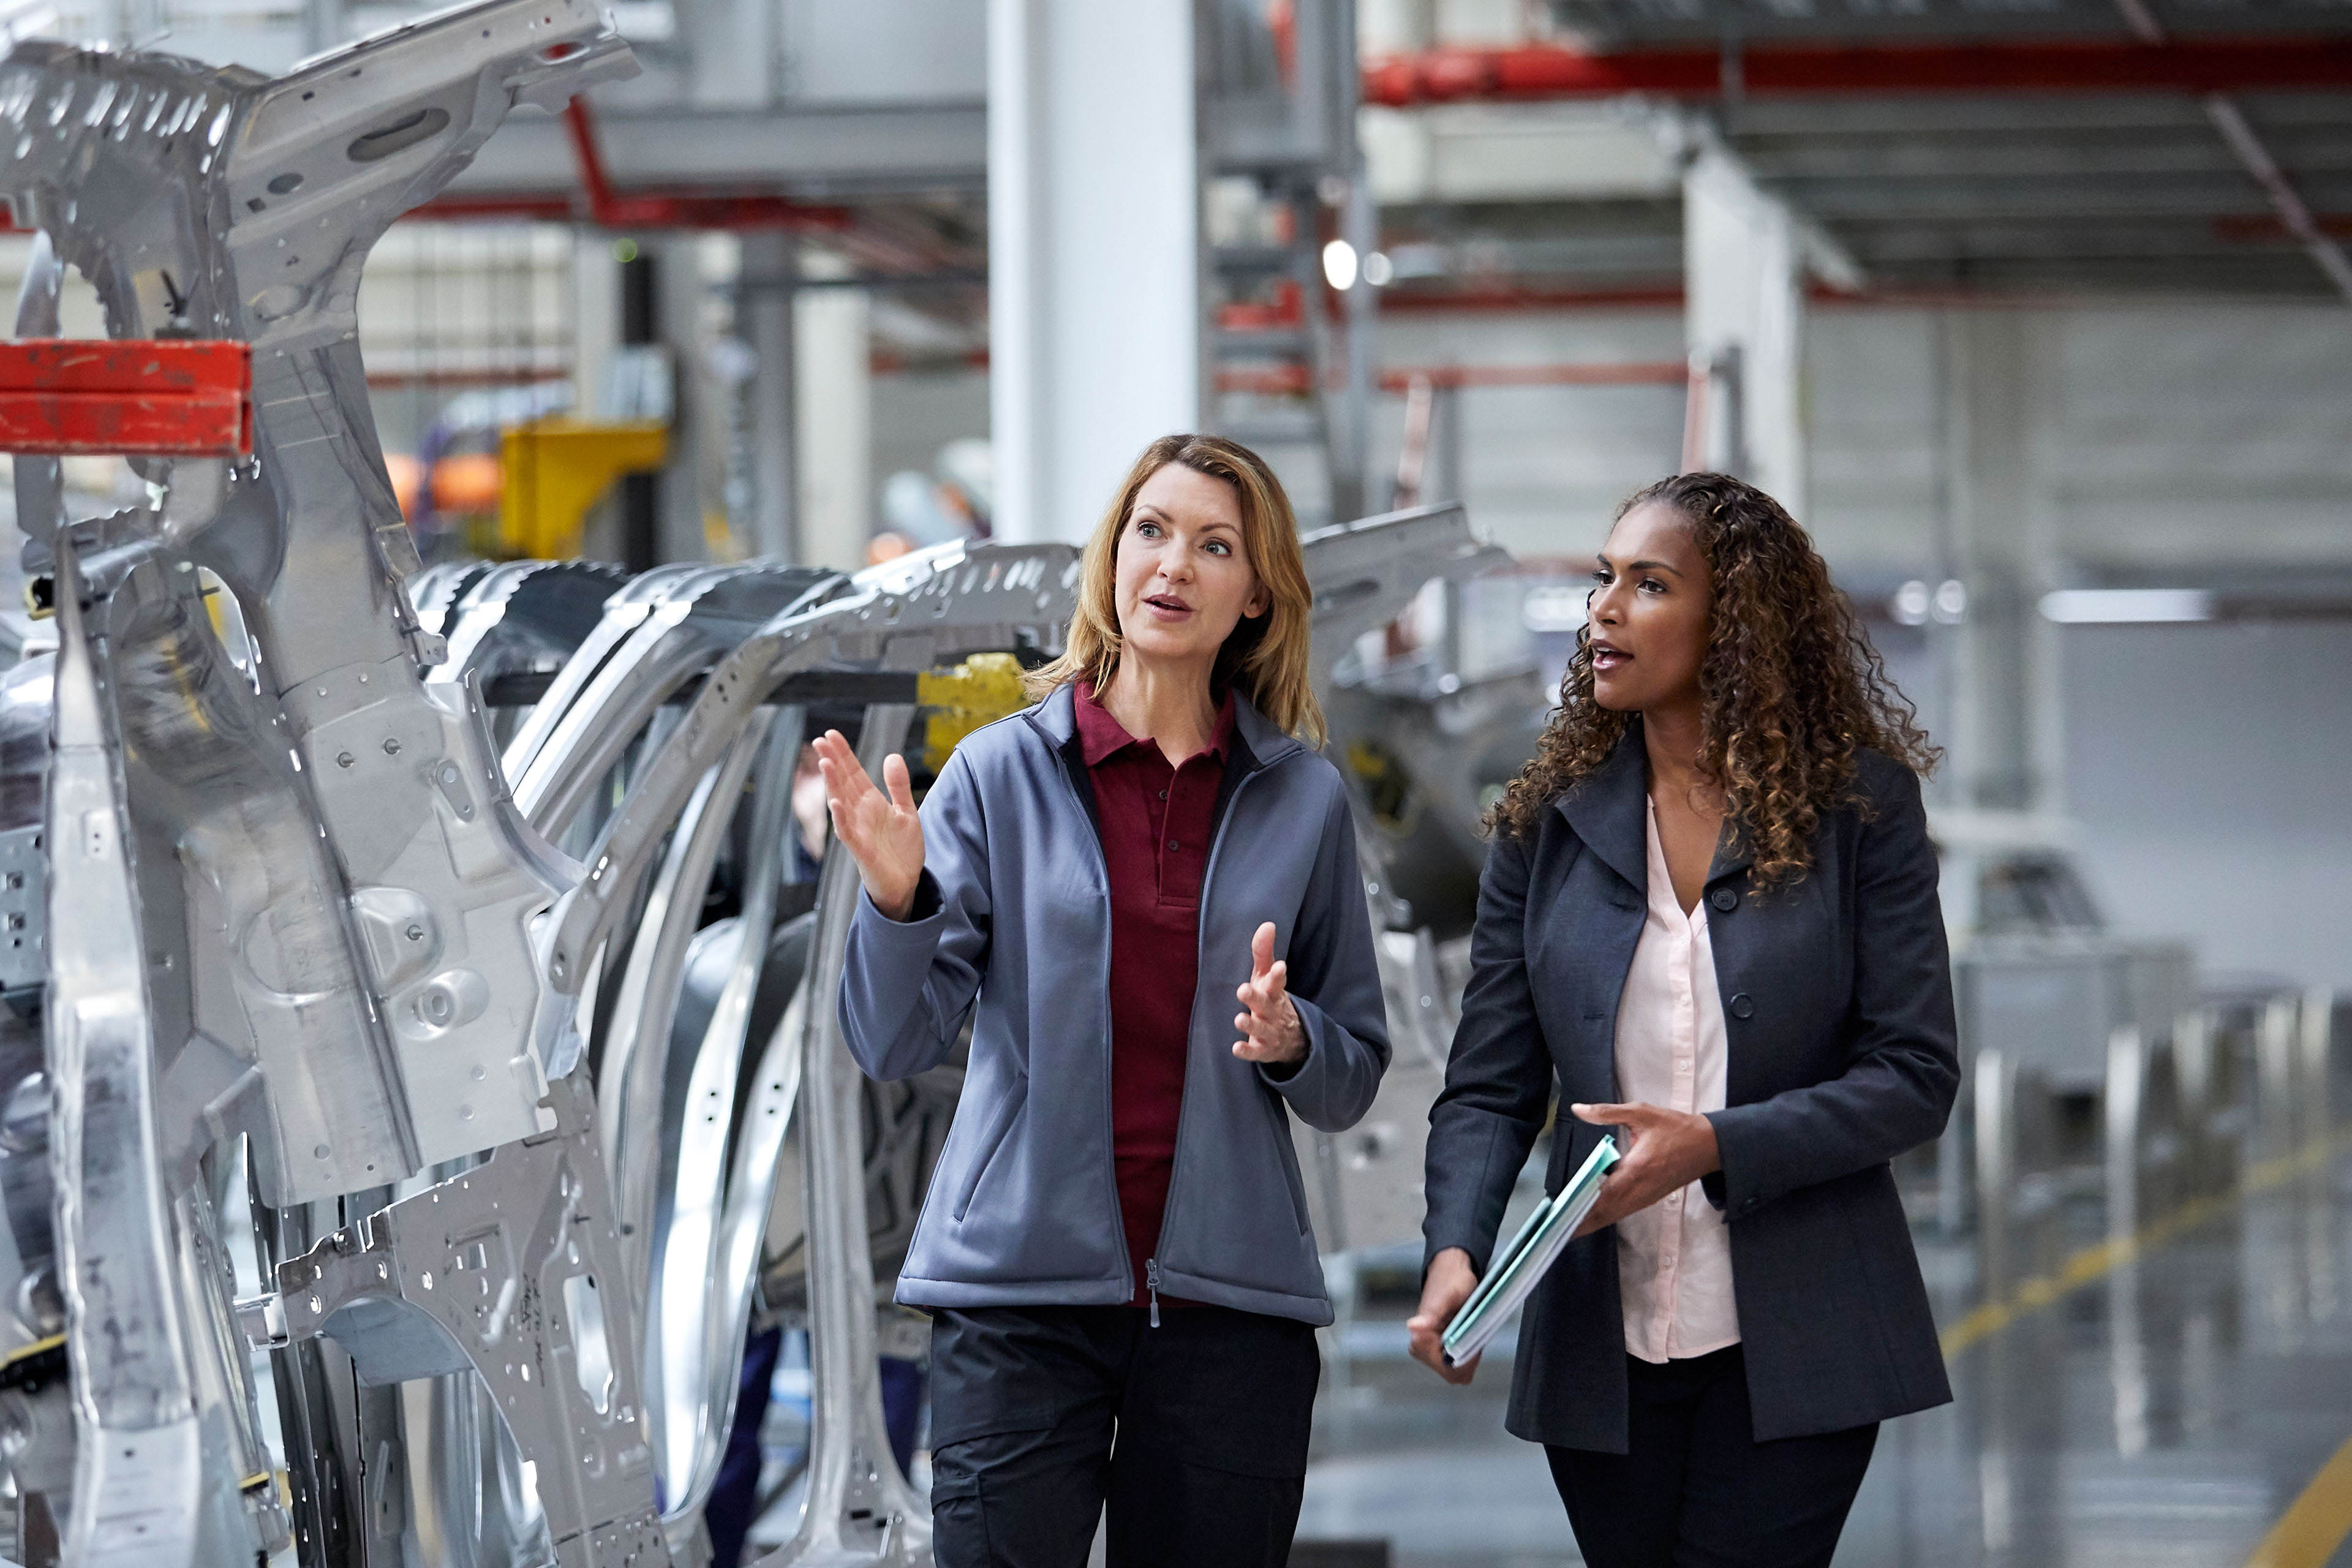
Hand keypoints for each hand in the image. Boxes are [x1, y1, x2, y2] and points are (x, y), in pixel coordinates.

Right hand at [813, 729, 924, 919]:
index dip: (843, 754)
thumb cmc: (901, 849)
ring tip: (825, 764)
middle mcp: (859, 813)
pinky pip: (847, 833)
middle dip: (832, 762)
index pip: (853, 773)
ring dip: (832, 785)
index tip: (831, 734)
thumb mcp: (906, 812)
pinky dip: (841, 819)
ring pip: (841, 804)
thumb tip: (892, 756)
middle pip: (842, 783)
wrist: (905, 883)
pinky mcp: (861, 850)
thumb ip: (898, 786)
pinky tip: (835, 804)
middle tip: (819, 740)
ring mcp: (858, 831)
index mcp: (870, 802)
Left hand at [1232, 922, 1304, 1065]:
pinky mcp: (1262, 1050)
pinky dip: (1247, 1051)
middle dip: (1256, 998)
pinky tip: (1235, 1048)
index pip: (1278, 982)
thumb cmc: (1271, 998)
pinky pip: (1255, 1052)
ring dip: (1250, 1025)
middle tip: (1242, 989)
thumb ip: (1264, 952)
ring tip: (1238, 1019)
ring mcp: (1269, 1032)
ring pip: (1261, 1029)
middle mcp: (1273, 1012)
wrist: (1291, 1038)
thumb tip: (1267, 924)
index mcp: (1274, 992)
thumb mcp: (1267, 976)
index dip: (1278, 975)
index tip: (1279, 966)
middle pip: (1266, 1005)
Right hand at [1407, 1248, 1480, 1384]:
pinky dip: (1467, 1353)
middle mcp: (1420, 1347)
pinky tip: (1467, 1333)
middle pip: (1453, 1374)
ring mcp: (1429, 1350)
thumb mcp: (1448, 1296)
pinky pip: (1457, 1363)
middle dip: (1468, 1359)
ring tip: (1469, 1329)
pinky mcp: (1437, 1348)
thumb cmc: (1452, 1281)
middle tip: (1472, 1332)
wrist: (1452, 1270)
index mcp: (1419, 1339)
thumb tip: (1413, 1326)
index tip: (1472, 1339)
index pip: (1448, 1370)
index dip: (1466, 1360)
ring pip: (1456, 1370)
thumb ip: (1432, 1314)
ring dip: (1468, 1355)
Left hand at [1568, 1101, 1721, 1237]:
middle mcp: (1640, 1189)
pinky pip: (1624, 1211)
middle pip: (1606, 1212)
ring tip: (1568, 1226)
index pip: (1603, 1195)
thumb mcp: (1641, 1113)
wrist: (1710, 1145)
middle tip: (1557, 1228)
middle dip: (1582, 1221)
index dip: (1582, 1206)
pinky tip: (1592, 1214)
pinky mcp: (1650, 1198)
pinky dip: (1606, 1215)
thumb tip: (1578, 1109)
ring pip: (1615, 1214)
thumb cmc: (1676, 1128)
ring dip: (1592, 1221)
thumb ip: (1606, 1112)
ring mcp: (1646, 1197)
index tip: (1562, 1214)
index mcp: (1636, 1169)